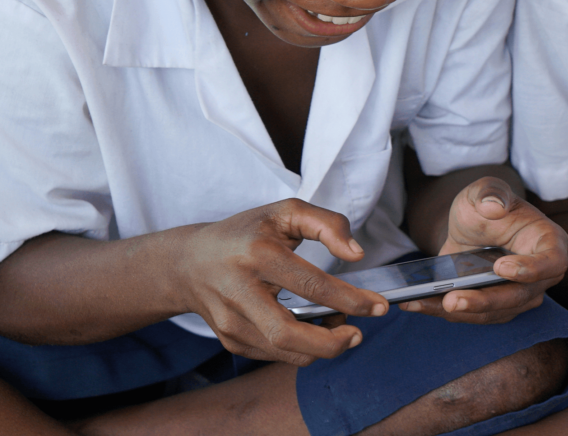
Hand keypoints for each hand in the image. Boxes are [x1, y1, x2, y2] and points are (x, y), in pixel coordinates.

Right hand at [176, 199, 388, 364]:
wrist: (189, 263)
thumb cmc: (246, 233)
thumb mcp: (285, 212)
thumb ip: (326, 224)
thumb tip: (356, 254)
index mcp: (256, 253)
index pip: (310, 285)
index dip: (350, 299)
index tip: (379, 306)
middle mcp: (238, 290)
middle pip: (288, 334)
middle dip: (331, 343)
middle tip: (358, 334)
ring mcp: (230, 321)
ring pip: (284, 351)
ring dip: (321, 348)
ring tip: (340, 329)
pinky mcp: (230, 340)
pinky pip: (275, 355)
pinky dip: (302, 349)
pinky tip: (313, 331)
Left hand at [399, 176, 567, 323]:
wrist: (471, 225)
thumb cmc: (486, 205)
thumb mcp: (484, 190)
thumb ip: (490, 192)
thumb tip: (493, 207)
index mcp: (549, 242)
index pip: (552, 262)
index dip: (531, 269)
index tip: (501, 266)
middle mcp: (541, 275)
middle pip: (519, 296)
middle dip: (483, 301)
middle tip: (451, 300)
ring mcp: (520, 295)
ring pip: (495, 312)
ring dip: (460, 313)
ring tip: (423, 303)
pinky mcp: (496, 307)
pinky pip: (474, 316)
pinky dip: (444, 312)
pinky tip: (416, 304)